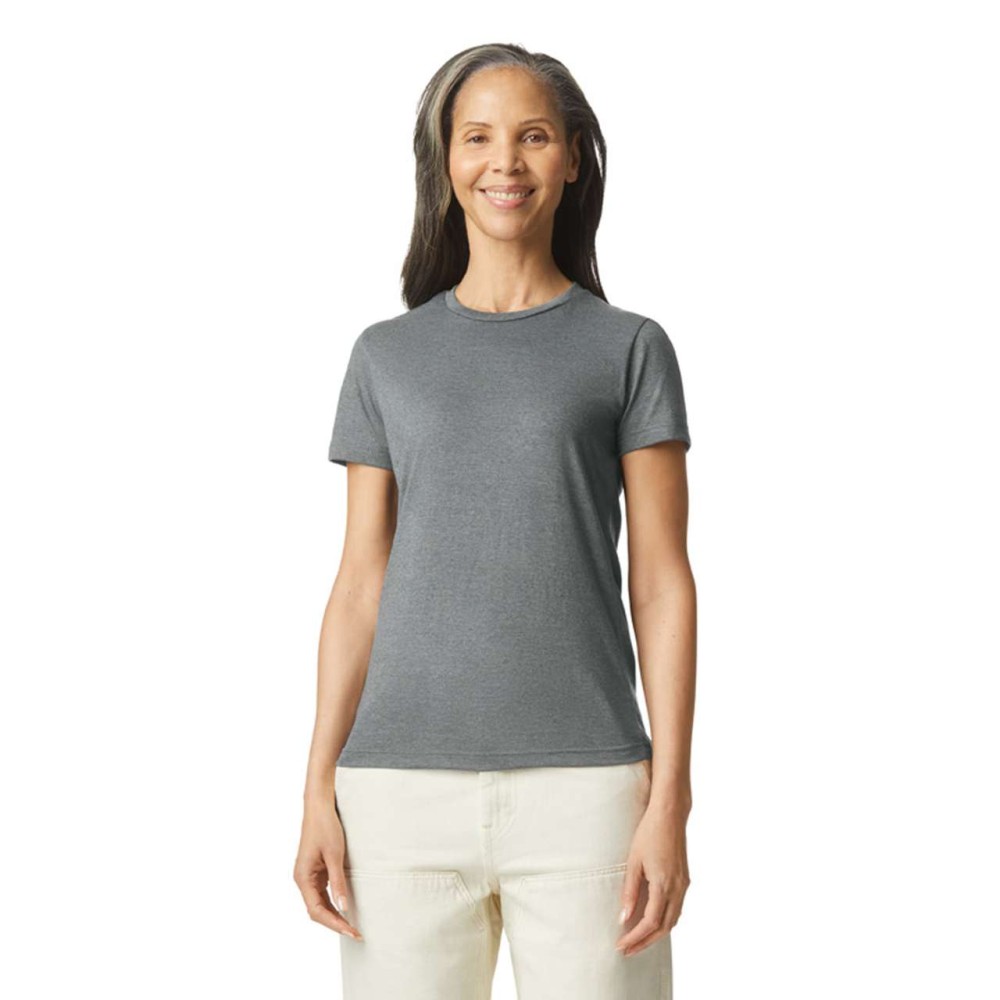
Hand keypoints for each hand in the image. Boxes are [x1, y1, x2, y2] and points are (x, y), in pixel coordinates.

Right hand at [293, 792, 363, 940]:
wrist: (319, 806)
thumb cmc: (325, 827)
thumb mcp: (335, 855)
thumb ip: (338, 883)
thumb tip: (344, 908)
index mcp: (302, 878)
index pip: (316, 911)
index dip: (334, 923)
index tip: (351, 931)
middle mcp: (302, 880)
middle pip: (317, 910)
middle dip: (335, 923)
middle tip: (356, 933)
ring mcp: (308, 875)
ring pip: (319, 903)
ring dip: (335, 914)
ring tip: (352, 925)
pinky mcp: (315, 870)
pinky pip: (322, 892)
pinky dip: (333, 902)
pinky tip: (345, 907)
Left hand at [614, 805, 689, 956]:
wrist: (670, 814)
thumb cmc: (649, 833)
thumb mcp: (634, 861)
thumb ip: (630, 891)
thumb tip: (623, 918)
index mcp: (664, 885)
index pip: (649, 923)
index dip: (635, 938)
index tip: (621, 946)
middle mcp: (677, 889)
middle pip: (663, 928)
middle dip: (645, 942)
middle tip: (627, 951)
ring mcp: (683, 885)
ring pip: (673, 920)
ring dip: (656, 934)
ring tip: (637, 940)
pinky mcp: (684, 880)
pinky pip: (677, 909)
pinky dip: (664, 921)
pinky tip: (652, 922)